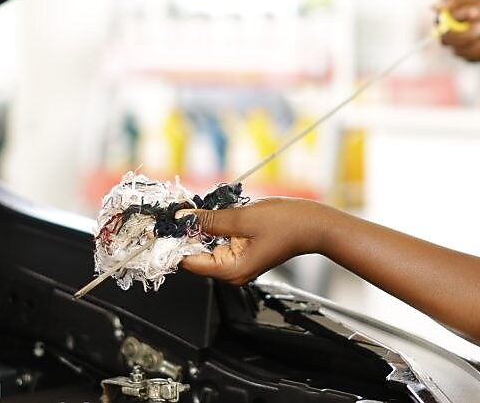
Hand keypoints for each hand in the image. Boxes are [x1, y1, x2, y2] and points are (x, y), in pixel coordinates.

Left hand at [179, 198, 329, 285]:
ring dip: (202, 225)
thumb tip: (183, 218)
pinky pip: (220, 239)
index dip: (175, 241)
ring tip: (199, 207)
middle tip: (181, 208)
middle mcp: (232, 271)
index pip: (188, 260)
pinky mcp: (243, 251)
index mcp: (231, 270)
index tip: (165, 223)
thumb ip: (209, 219)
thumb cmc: (287, 224)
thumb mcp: (242, 218)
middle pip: (196, 253)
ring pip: (207, 244)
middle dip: (188, 230)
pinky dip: (215, 225)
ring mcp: (238, 262)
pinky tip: (216, 211)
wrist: (314, 224)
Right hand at [433, 0, 479, 61]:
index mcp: (450, 12)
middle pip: (445, 39)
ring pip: (458, 50)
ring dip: (478, 41)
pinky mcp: (470, 57)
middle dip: (464, 34)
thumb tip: (434, 7)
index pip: (438, 20)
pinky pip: (472, 57)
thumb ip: (459, 3)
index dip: (448, 21)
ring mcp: (460, 45)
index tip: (467, 16)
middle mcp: (451, 30)